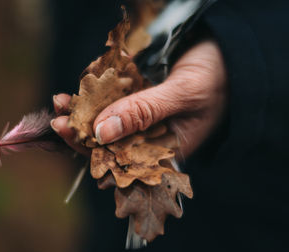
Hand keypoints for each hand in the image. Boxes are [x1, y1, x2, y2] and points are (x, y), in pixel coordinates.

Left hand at [51, 39, 226, 158]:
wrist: (231, 54)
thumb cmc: (218, 78)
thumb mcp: (182, 95)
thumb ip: (144, 113)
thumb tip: (101, 133)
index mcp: (165, 150)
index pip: (123, 160)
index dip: (93, 151)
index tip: (69, 135)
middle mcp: (152, 137)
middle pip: (110, 142)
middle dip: (82, 132)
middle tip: (57, 119)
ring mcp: (145, 116)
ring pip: (109, 120)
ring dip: (84, 112)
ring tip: (61, 101)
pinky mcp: (142, 97)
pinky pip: (115, 99)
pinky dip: (98, 94)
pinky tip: (81, 87)